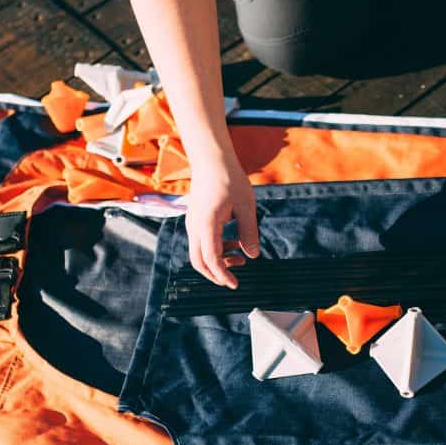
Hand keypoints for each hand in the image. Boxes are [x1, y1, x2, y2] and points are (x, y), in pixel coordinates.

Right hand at [185, 152, 259, 288]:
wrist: (212, 160)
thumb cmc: (229, 179)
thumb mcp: (246, 207)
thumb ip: (249, 232)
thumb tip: (252, 256)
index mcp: (206, 224)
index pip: (211, 259)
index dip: (223, 275)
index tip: (235, 284)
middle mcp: (194, 226)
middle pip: (198, 262)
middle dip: (216, 274)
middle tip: (235, 280)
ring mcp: (192, 223)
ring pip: (199, 253)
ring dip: (218, 261)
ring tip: (241, 258)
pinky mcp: (196, 220)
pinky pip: (202, 242)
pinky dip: (216, 249)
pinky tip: (234, 242)